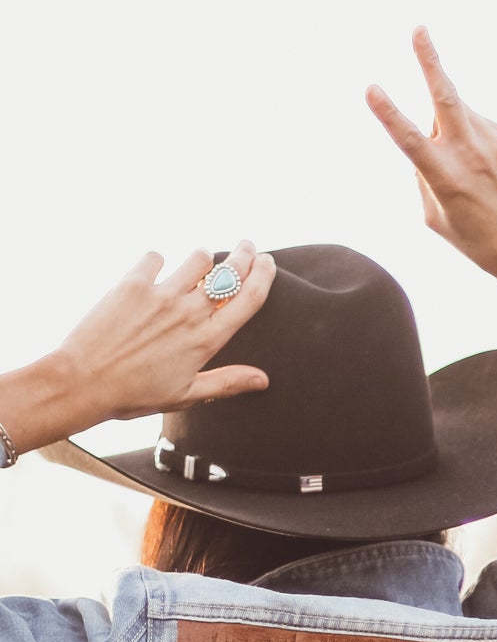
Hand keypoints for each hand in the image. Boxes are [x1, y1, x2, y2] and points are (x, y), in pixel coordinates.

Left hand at [0, 243, 276, 455]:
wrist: (82, 382)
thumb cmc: (134, 395)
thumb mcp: (185, 394)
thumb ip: (227, 382)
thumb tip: (263, 380)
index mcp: (206, 340)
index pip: (248, 299)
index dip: (263, 276)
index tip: (268, 263)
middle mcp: (189, 313)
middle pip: (230, 273)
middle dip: (244, 255)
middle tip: (247, 246)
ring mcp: (161, 295)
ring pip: (198, 259)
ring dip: (203, 257)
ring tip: (201, 260)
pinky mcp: (132, 284)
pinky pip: (154, 258)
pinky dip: (157, 261)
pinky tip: (154, 267)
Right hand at [365, 28, 496, 302]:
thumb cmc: (478, 239)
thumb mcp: (436, 217)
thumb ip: (422, 175)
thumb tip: (426, 136)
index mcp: (445, 178)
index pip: (411, 141)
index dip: (388, 114)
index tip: (371, 88)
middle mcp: (472, 155)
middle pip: (446, 97)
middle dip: (429, 60)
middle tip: (419, 28)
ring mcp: (496, 143)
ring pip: (460, 116)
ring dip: (451, 129)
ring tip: (469, 171)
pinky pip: (480, 128)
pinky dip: (474, 140)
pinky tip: (489, 171)